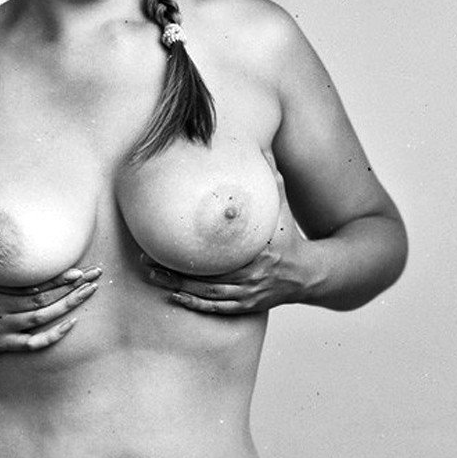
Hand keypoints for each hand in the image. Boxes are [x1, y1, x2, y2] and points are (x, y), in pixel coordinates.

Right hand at [0, 257, 100, 353]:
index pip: (30, 281)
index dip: (56, 276)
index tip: (77, 269)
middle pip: (42, 298)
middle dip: (71, 289)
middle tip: (95, 277)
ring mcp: (1, 327)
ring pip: (41, 319)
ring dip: (68, 307)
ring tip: (90, 293)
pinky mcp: (2, 344)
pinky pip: (32, 344)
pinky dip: (53, 337)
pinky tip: (71, 325)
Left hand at [143, 161, 313, 315]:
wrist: (309, 274)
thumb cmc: (290, 237)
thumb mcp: (282, 209)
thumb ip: (271, 182)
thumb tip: (261, 148)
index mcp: (259, 254)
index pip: (223, 254)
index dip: (194, 252)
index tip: (169, 240)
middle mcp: (253, 279)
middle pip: (206, 279)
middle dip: (174, 272)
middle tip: (147, 260)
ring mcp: (249, 295)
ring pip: (207, 296)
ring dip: (178, 288)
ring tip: (153, 276)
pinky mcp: (247, 307)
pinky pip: (217, 309)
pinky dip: (196, 305)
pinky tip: (175, 297)